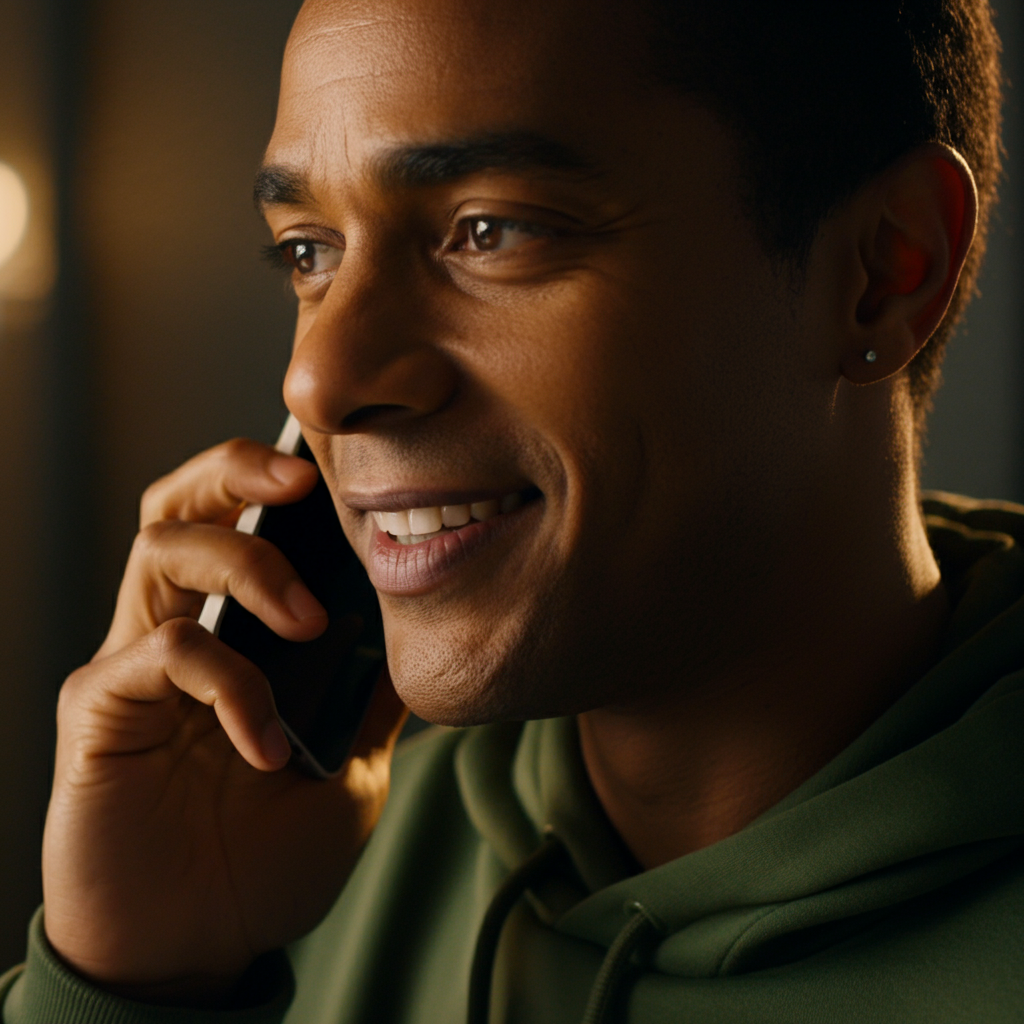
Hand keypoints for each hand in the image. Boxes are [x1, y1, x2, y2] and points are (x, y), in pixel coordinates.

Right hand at [41, 438, 406, 1003]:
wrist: (196, 950)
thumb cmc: (265, 858)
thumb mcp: (350, 768)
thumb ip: (372, 699)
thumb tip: (421, 633)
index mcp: (234, 636)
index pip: (240, 524)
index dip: (278, 482)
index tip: (340, 473)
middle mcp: (176, 630)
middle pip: (181, 505)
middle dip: (236, 471)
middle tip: (300, 484)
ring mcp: (133, 665)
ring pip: (163, 550)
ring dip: (247, 569)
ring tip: (306, 625)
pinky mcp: (100, 708)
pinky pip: (161, 651)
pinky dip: (228, 682)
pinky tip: (267, 743)